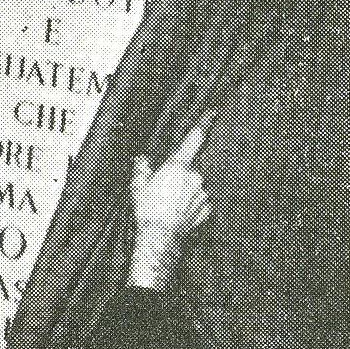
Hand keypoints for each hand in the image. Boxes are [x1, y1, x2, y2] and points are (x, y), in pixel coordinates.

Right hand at [129, 111, 212, 289]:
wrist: (160, 237)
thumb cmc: (147, 210)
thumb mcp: (137, 186)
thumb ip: (142, 169)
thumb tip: (142, 160)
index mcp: (178, 166)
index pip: (194, 140)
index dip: (204, 123)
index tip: (212, 112)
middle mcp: (195, 176)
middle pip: (189, 168)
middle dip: (179, 176)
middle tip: (164, 190)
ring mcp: (204, 192)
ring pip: (195, 185)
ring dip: (184, 191)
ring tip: (169, 205)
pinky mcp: (207, 207)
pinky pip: (199, 201)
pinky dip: (190, 204)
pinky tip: (178, 212)